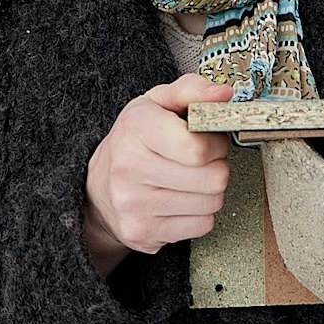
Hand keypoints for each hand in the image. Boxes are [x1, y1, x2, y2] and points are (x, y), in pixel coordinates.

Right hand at [82, 74, 235, 277]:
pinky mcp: (141, 233)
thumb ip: (193, 90)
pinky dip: (199, 214)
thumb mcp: (159, 102)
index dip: (215, 143)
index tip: (206, 139)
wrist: (98, 184)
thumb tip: (225, 94)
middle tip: (200, 161)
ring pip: (212, 203)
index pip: (198, 148)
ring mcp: (132, 205)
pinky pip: (202, 225)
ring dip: (210, 191)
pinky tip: (181, 200)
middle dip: (217, 167)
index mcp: (136, 128)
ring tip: (190, 179)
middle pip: (213, 179)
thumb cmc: (137, 139)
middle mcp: (128, 168)